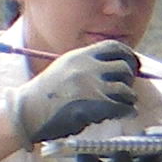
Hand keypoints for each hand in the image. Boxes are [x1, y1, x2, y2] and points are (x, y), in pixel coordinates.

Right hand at [7, 41, 139, 145]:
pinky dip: (127, 112)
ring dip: (128, 99)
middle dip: (130, 80)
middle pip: (124, 68)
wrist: (28, 112)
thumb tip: (117, 70)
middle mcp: (87, 67)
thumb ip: (88, 66)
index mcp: (80, 56)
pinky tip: (124, 114)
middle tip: (126, 90)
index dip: (128, 56)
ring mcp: (91, 86)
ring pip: (127, 90)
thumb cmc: (46, 95)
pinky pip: (123, 107)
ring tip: (124, 105)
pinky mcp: (94, 106)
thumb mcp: (65, 68)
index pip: (114, 47)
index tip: (133, 66)